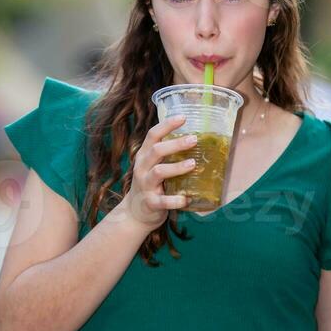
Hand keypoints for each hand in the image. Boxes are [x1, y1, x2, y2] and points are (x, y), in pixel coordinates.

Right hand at [120, 115, 196, 231]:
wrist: (134, 213)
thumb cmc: (150, 184)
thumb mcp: (153, 165)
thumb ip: (167, 154)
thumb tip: (195, 138)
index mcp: (144, 155)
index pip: (152, 135)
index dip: (167, 125)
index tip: (183, 117)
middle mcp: (142, 167)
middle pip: (156, 151)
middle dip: (175, 144)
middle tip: (194, 139)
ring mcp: (144, 185)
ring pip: (159, 172)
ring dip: (176, 167)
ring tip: (193, 164)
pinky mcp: (150, 203)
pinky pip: (163, 201)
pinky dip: (175, 200)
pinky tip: (187, 199)